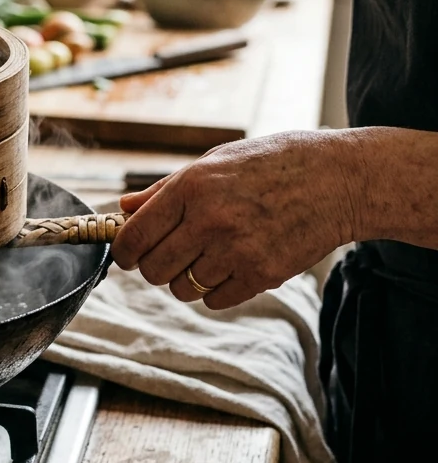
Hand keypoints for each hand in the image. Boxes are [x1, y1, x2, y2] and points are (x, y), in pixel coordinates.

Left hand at [109, 131, 359, 308]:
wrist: (338, 179)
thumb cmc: (273, 164)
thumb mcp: (214, 162)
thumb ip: (164, 190)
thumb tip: (123, 209)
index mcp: (192, 187)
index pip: (134, 236)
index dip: (124, 252)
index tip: (128, 255)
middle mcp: (210, 220)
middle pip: (153, 269)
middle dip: (154, 267)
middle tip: (169, 255)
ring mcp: (237, 250)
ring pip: (181, 289)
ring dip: (185, 280)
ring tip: (206, 257)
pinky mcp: (262, 274)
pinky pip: (214, 300)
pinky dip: (215, 291)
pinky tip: (230, 267)